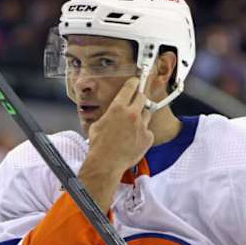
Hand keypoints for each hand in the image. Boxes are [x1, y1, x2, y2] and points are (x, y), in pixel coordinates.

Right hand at [77, 77, 153, 212]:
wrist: (107, 163)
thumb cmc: (99, 145)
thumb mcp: (98, 125)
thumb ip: (108, 115)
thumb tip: (110, 114)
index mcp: (118, 108)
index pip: (130, 88)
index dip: (133, 82)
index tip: (136, 81)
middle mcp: (132, 114)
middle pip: (142, 97)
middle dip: (140, 97)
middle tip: (137, 101)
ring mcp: (142, 126)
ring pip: (147, 114)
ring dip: (141, 117)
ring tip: (132, 127)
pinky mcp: (148, 137)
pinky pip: (148, 131)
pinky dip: (143, 134)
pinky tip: (134, 140)